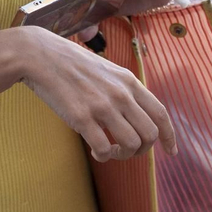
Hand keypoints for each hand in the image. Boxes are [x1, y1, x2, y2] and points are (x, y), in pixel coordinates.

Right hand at [17, 26, 177, 160]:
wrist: (40, 55)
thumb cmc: (73, 65)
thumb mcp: (108, 70)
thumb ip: (126, 90)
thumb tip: (139, 116)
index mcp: (130, 82)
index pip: (161, 114)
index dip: (170, 136)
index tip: (172, 151)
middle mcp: (121, 94)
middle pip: (150, 134)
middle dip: (143, 149)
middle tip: (128, 150)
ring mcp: (102, 106)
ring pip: (131, 144)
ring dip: (123, 155)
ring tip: (110, 151)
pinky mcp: (81, 117)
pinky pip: (104, 149)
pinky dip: (103, 156)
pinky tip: (96, 151)